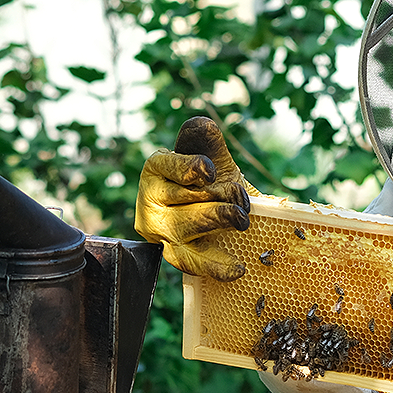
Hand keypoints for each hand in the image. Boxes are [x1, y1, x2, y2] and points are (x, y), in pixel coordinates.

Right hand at [134, 116, 254, 280]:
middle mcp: (151, 199)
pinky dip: (215, 265)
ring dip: (219, 220)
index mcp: (156, 168)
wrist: (209, 213)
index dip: (192, 169)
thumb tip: (203, 125)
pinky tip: (237, 268)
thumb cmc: (209, 181)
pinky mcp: (173, 254)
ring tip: (241, 220)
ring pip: (186, 226)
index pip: (171, 166)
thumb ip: (207, 141)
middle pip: (185, 196)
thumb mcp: (210, 157)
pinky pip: (191, 262)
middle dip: (220, 195)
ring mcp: (159, 229)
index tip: (210, 172)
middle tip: (240, 200)